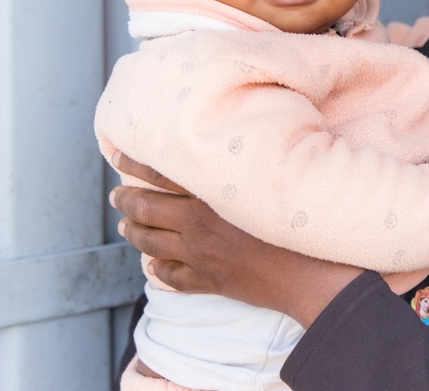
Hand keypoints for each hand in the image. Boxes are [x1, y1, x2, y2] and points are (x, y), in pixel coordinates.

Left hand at [109, 152, 360, 326]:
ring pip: (151, 244)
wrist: (312, 272)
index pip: (160, 173)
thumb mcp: (271, 179)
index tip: (116, 154)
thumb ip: (245, 163)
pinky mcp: (210, 281)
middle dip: (125, 200)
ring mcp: (200, 255)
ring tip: (124, 226)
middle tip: (116, 195)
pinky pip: (171, 277)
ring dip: (133, 232)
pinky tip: (153, 267)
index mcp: (212, 194)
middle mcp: (198, 223)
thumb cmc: (302, 218)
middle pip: (146, 209)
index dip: (134, 162)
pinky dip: (157, 270)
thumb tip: (227, 147)